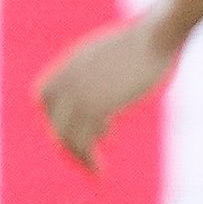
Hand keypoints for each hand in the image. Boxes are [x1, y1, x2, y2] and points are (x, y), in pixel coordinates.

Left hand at [37, 17, 181, 171]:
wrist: (157, 35)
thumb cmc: (149, 40)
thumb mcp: (115, 51)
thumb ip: (103, 67)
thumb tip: (116, 72)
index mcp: (69, 64)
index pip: (44, 97)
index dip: (56, 114)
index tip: (76, 127)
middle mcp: (67, 80)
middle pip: (55, 120)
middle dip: (68, 140)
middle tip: (85, 157)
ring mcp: (80, 94)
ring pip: (66, 135)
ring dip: (79, 156)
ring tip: (94, 168)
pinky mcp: (97, 107)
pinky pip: (84, 141)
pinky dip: (90, 159)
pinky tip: (101, 169)